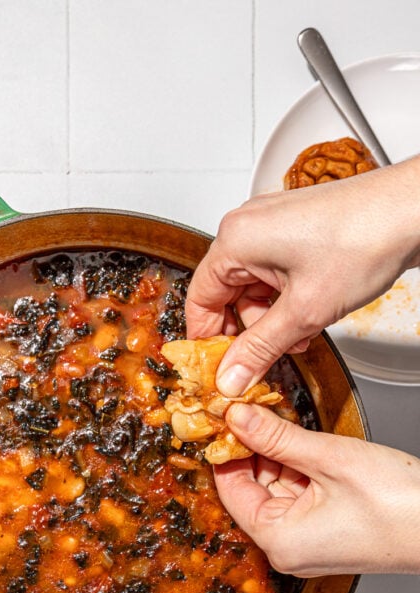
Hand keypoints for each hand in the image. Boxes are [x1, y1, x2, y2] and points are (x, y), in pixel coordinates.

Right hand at [186, 156, 419, 396]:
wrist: (414, 211)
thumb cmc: (365, 237)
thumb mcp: (304, 311)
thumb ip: (260, 349)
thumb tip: (230, 377)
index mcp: (235, 240)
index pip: (199, 300)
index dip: (208, 341)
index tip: (219, 369)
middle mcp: (247, 228)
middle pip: (227, 297)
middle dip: (249, 333)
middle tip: (264, 361)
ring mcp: (271, 227)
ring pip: (254, 290)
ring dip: (272, 321)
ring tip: (301, 335)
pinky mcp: (294, 232)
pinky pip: (275, 276)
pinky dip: (287, 302)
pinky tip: (309, 317)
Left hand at [214, 403, 419, 576]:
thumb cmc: (401, 507)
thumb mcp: (329, 459)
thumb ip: (277, 437)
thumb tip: (238, 417)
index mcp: (278, 541)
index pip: (230, 489)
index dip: (225, 449)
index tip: (222, 417)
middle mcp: (286, 548)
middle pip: (251, 488)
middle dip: (252, 448)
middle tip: (249, 408)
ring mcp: (306, 542)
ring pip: (275, 487)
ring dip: (276, 454)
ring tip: (277, 417)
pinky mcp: (324, 532)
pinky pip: (298, 494)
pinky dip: (297, 467)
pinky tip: (300, 439)